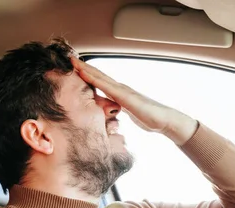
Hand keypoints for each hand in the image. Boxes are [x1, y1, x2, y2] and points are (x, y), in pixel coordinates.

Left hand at [71, 58, 197, 144]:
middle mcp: (120, 88)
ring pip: (100, 77)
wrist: (165, 120)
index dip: (88, 75)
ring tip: (74, 62)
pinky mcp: (125, 96)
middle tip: (70, 60)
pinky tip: (85, 73)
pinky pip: (106, 86)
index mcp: (120, 94)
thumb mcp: (129, 114)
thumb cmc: (150, 119)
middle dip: (84, 67)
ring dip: (86, 69)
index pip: (101, 82)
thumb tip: (111, 114)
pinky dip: (94, 78)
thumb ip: (120, 111)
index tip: (76, 70)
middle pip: (99, 75)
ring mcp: (123, 90)